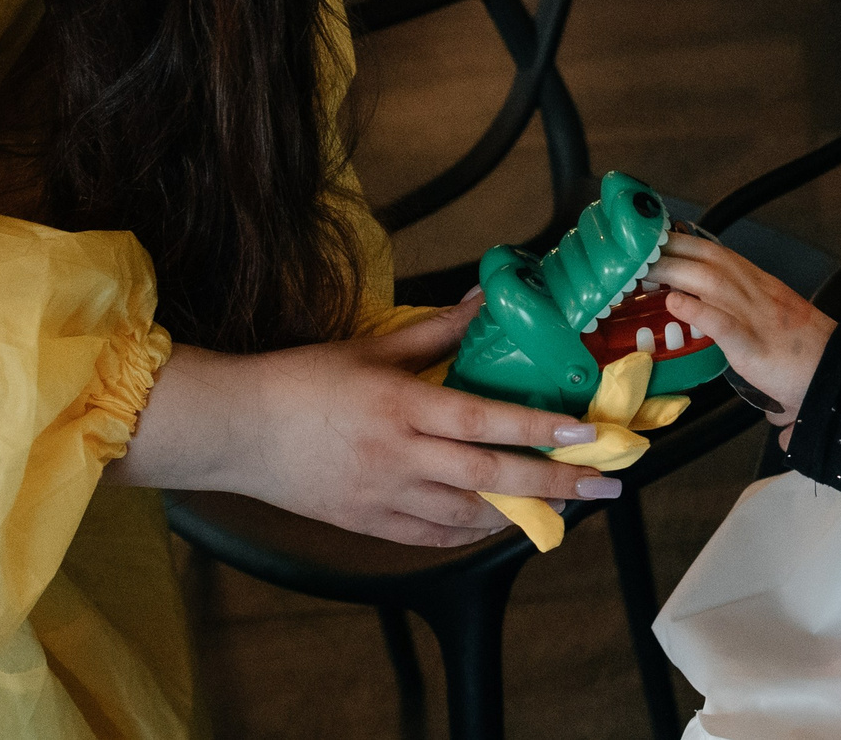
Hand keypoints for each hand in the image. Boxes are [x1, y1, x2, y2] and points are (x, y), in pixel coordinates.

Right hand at [106, 298, 615, 547]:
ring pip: (468, 515)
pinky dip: (469, 531)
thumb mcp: (371, 348)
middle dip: (556, 483)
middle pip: (491, 477)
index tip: (585, 434)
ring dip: (520, 512)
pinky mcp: (366, 523)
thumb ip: (435, 332)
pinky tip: (495, 522)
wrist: (235, 430)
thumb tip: (483, 303)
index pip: (485, 421)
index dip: (539, 429)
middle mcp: (398, 456)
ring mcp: (383, 497)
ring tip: (562, 504)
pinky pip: (431, 536)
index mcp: (401, 406)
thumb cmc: (300, 381)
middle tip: (604, 487)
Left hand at [645, 233, 834, 428]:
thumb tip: (702, 312)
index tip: (650, 238)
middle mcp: (756, 293)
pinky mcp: (756, 347)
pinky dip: (698, 310)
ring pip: (711, 282)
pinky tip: (674, 303)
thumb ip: (739, 312)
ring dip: (672, 272)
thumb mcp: (770, 319)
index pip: (715, 252)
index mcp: (759, 285)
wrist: (840, 374)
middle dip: (668, 251)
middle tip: (632, 249)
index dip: (681, 241)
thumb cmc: (804, 353)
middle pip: (707, 260)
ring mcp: (757, 318)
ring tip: (640, 271)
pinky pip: (725, 324)